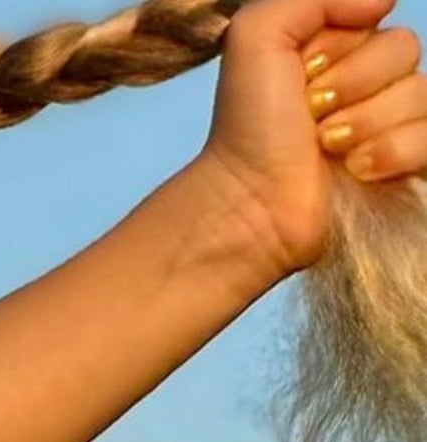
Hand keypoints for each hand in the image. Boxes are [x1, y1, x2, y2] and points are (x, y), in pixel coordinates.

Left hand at [197, 0, 426, 278]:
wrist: (249, 204)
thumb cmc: (248, 127)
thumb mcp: (257, 36)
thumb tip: (386, 1)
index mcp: (334, 49)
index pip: (378, 18)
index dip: (342, 45)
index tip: (304, 74)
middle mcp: (363, 84)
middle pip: (405, 50)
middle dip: (355, 82)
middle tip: (312, 115)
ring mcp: (385, 127)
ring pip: (420, 94)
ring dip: (368, 121)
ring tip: (327, 148)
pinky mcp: (400, 169)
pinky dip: (396, 151)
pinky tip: (357, 169)